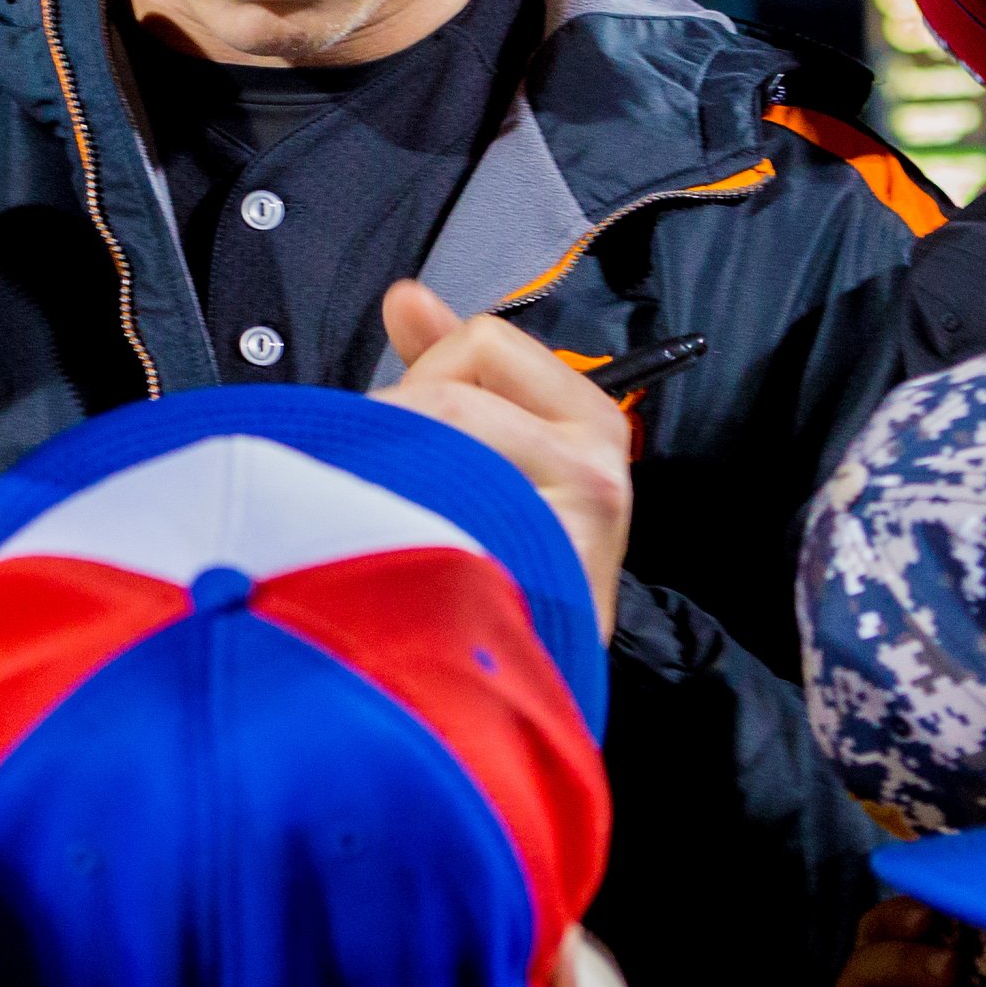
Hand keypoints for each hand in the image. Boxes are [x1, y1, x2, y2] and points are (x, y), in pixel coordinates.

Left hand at [375, 280, 633, 639]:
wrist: (526, 690)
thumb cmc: (505, 567)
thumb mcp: (493, 452)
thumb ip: (450, 369)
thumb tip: (406, 296)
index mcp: (592, 421)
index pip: (484, 341)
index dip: (425, 376)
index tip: (413, 425)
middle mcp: (596, 462)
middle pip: (450, 387)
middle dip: (398, 426)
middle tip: (399, 490)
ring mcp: (570, 514)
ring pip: (436, 435)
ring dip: (389, 470)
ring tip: (400, 524)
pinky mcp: (535, 563)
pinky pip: (433, 502)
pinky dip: (397, 516)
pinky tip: (405, 555)